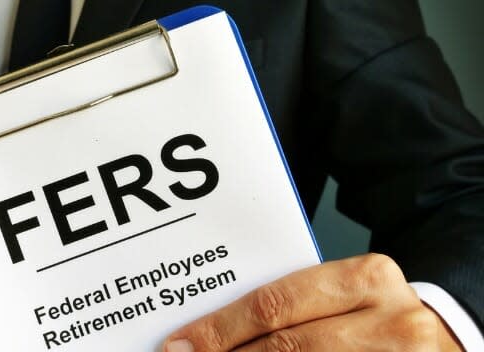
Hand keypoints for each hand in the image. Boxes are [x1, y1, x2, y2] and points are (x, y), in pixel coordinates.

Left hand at [163, 253, 462, 350]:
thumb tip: (210, 331)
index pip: (275, 303)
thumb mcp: (342, 292)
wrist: (444, 339)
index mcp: (366, 278)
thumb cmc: (376, 311)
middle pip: (287, 346)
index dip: (220, 328)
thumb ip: (290, 303)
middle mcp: (390, 321)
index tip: (179, 344)